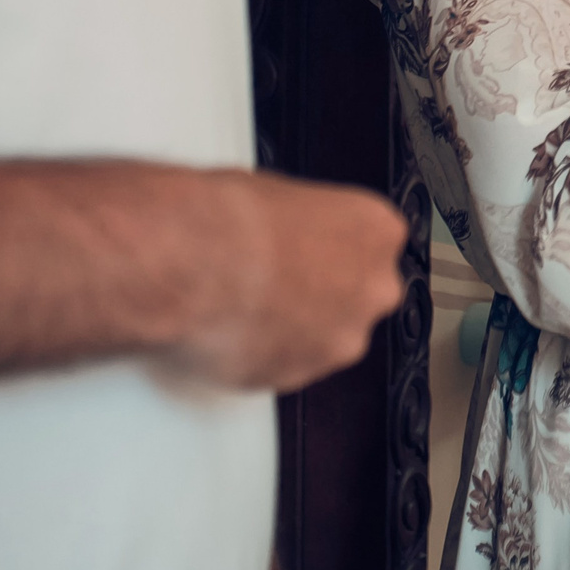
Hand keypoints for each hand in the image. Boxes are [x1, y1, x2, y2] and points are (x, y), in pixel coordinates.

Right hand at [175, 174, 407, 391]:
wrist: (190, 263)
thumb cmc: (228, 218)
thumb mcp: (278, 193)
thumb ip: (303, 224)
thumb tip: (284, 228)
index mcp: (378, 231)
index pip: (371, 247)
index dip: (330, 252)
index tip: (305, 253)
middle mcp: (374, 289)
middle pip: (358, 297)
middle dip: (322, 295)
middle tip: (276, 284)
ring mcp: (341, 339)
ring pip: (325, 339)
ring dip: (295, 330)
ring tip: (244, 308)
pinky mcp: (300, 376)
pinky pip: (285, 366)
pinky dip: (262, 355)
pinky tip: (231, 332)